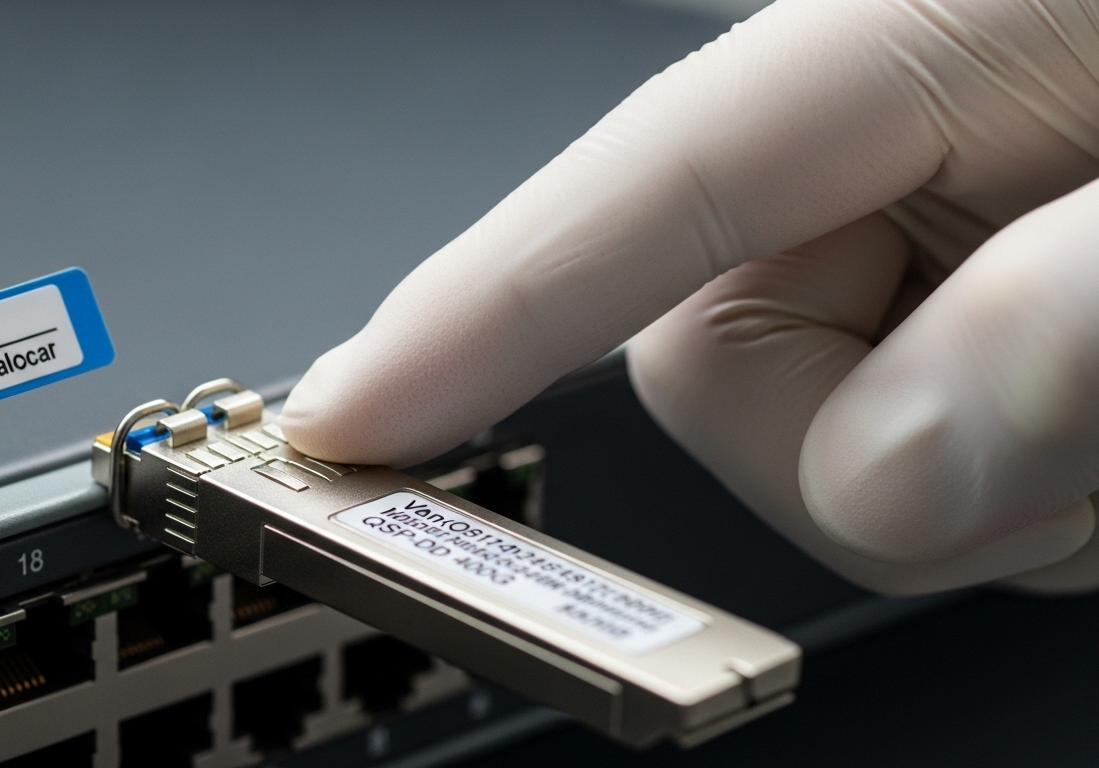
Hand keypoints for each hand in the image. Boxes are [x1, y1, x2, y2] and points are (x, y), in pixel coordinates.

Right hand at [280, 0, 1098, 594]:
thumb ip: (1059, 324)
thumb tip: (896, 464)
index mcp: (906, 39)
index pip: (638, 182)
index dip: (471, 310)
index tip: (340, 419)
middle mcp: (887, 153)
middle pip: (717, 367)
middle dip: (868, 442)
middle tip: (1067, 415)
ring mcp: (927, 261)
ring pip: (824, 456)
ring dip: (985, 483)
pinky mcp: (975, 352)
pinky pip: (929, 485)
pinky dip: (1029, 498)